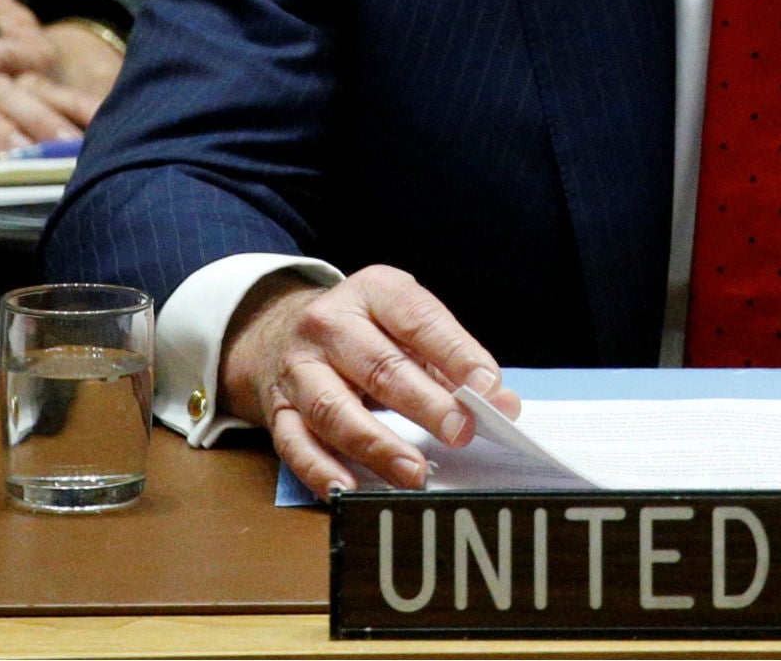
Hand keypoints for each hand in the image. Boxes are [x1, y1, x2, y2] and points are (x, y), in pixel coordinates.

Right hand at [220, 264, 523, 495]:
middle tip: (460, 433)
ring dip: (377, 446)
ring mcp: (298, 367)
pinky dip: (321, 471)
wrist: (282, 330)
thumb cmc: (366, 332)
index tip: (487, 388)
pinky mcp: (277, 408)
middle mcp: (330, 324)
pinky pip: (295, 444)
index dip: (456, 354)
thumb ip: (456, 366)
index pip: (418, 320)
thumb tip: (502, 403)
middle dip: (423, 403)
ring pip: (334, 409)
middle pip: (378, 367)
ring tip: (414, 473)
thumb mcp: (410, 327)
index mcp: (374, 291)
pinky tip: (349, 490)